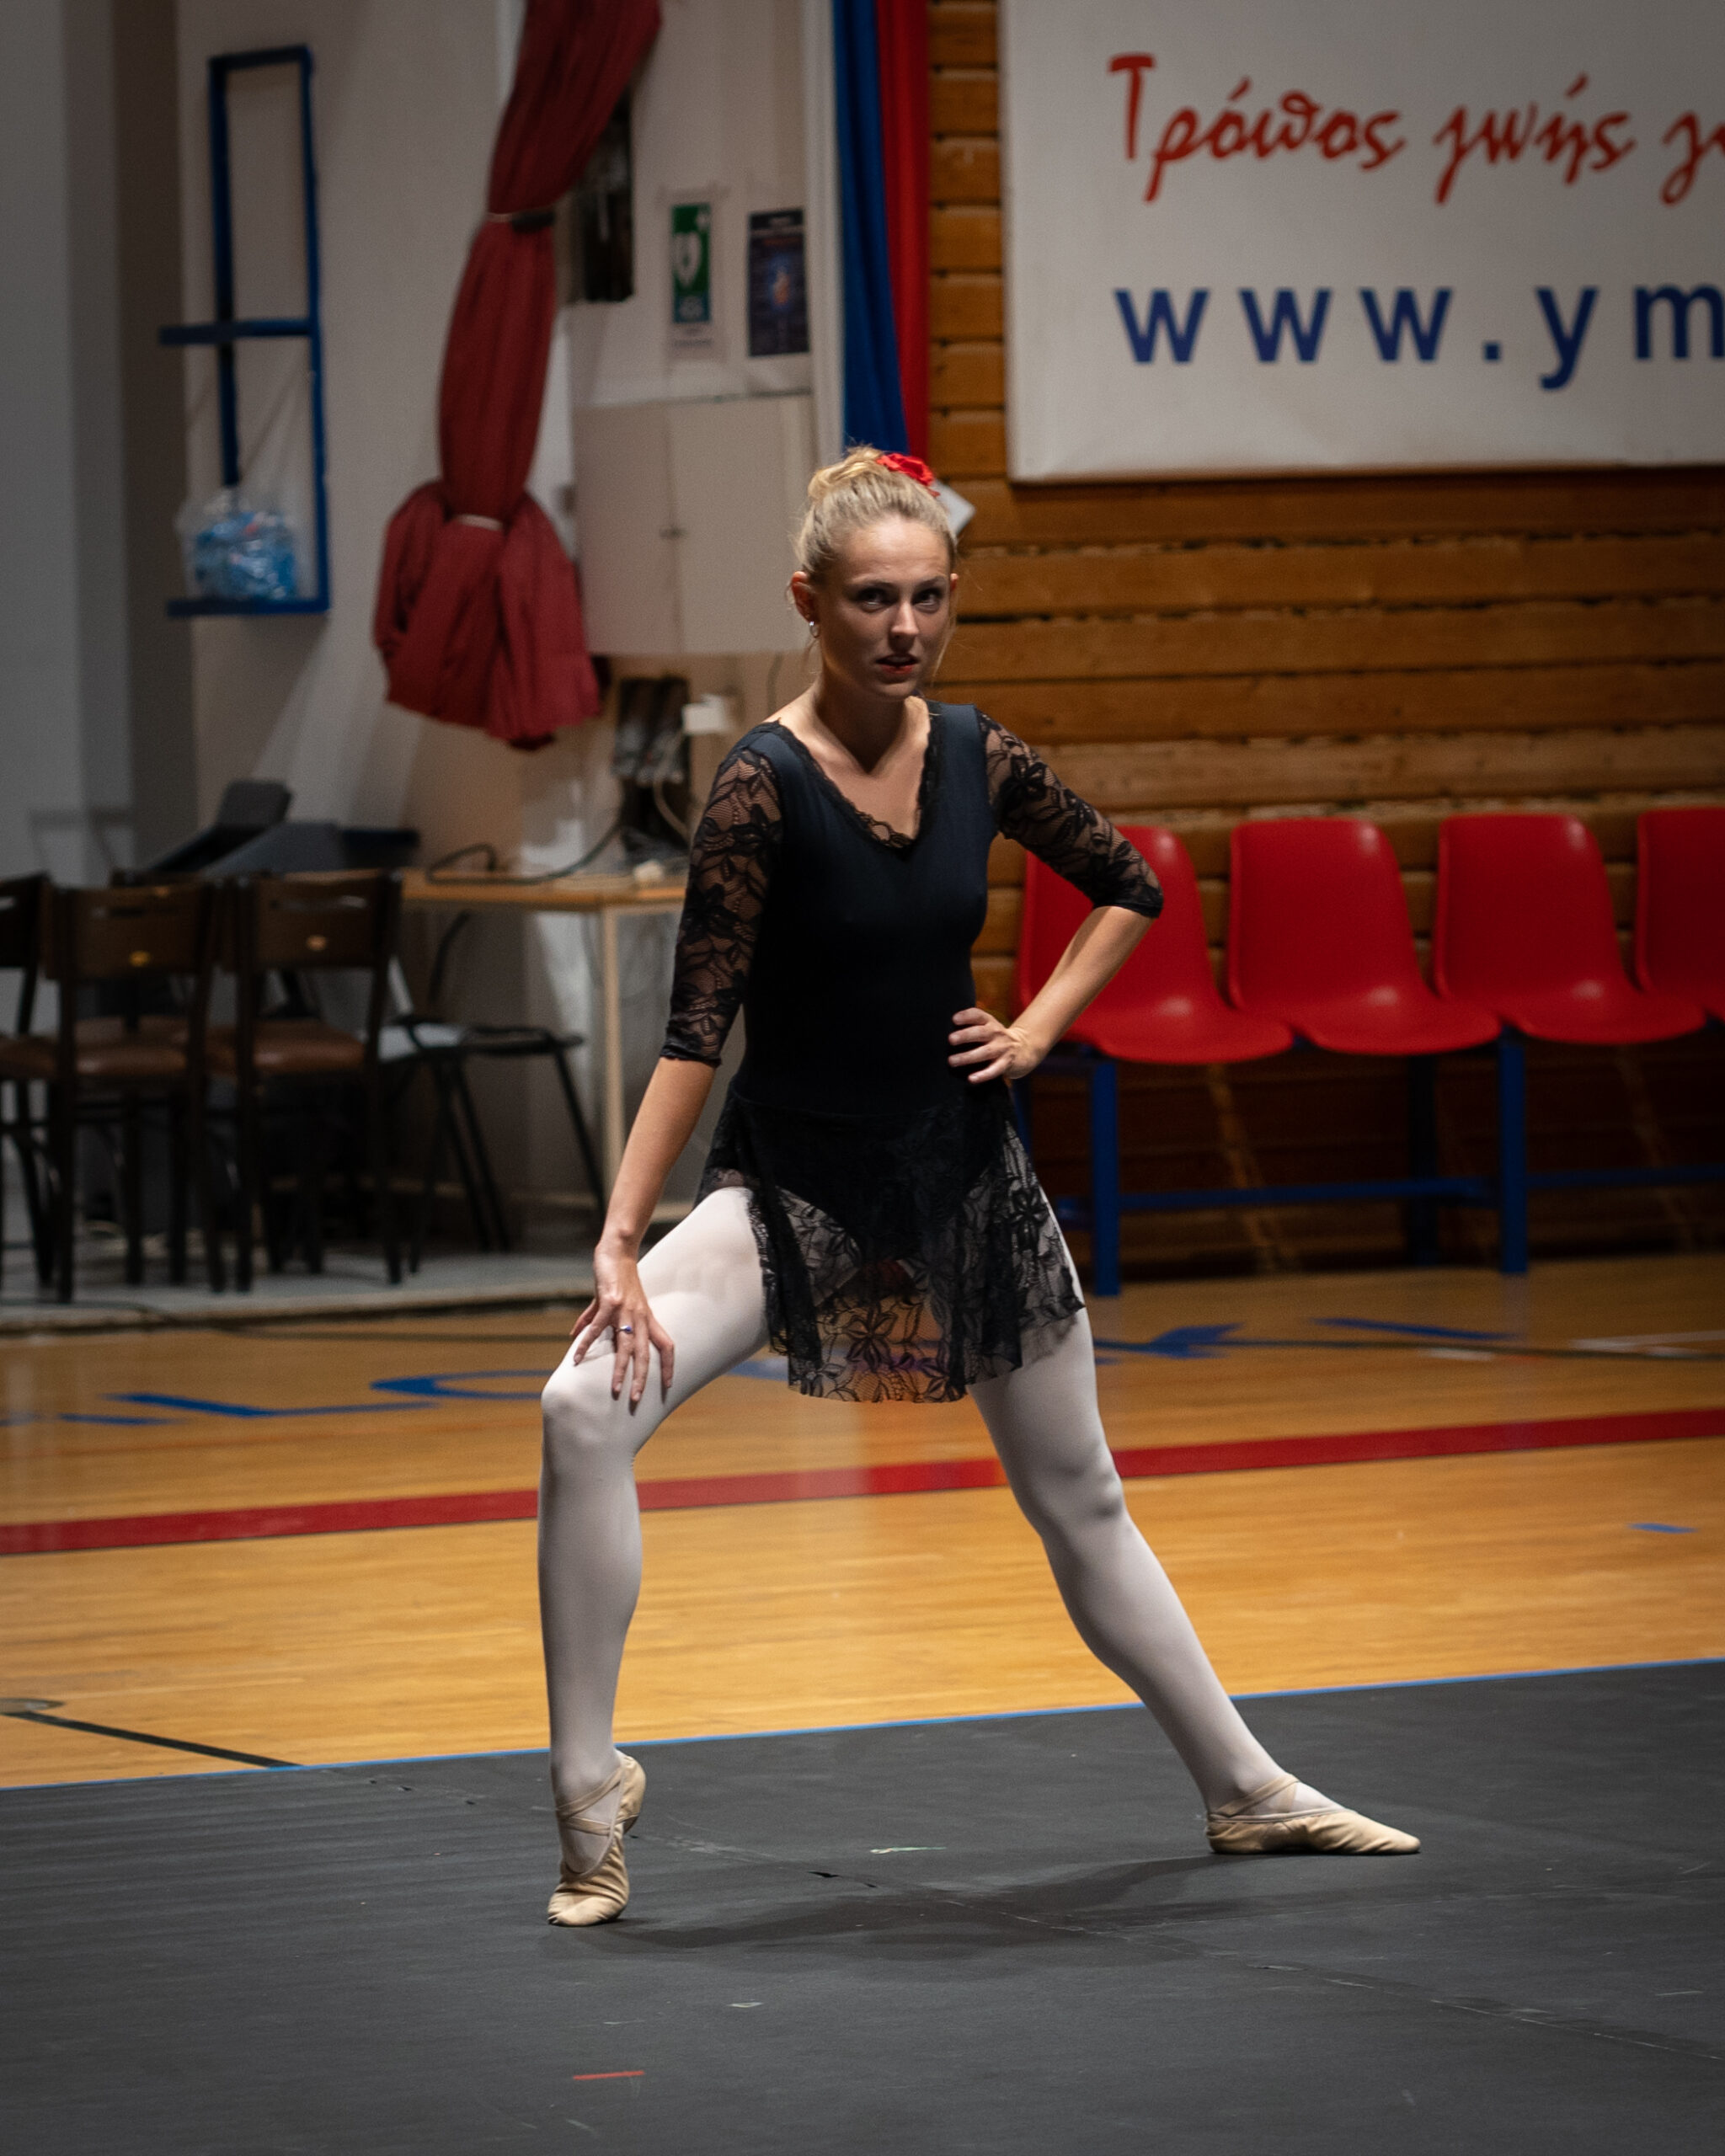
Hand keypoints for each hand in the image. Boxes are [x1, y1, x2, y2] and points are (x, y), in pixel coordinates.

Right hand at [569, 1242, 675, 1405]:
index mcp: (646, 1318)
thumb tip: (575, 1337)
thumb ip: (594, 1320)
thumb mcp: (610, 1302)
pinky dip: (587, 1344)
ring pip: (625, 1346)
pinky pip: (597, 1328)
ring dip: (619, 1369)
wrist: (617, 1251)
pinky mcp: (609, 1303)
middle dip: (642, 1378)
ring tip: (614, 1389)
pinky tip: (576, 1357)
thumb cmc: (616, 1277)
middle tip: (637, 1400)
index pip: (666, 1345)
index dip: (669, 1365)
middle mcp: (640, 1317)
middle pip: (645, 1353)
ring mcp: (625, 1310)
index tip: (669, 1385)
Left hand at [947, 1005, 1045, 1084]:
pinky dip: (983, 1075)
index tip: (954, 1019)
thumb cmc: (996, 1038)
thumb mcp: (988, 1027)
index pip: (978, 1015)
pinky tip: (971, 1079)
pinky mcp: (1006, 1063)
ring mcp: (1002, 1048)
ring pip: (985, 1052)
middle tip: (950, 1039)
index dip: (967, 1016)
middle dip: (966, 1035)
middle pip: (981, 1032)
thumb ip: (971, 1026)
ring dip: (968, 1057)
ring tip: (952, 1061)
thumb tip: (942, 1030)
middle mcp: (996, 1033)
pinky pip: (994, 1070)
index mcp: (990, 1022)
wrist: (1024, 1048)